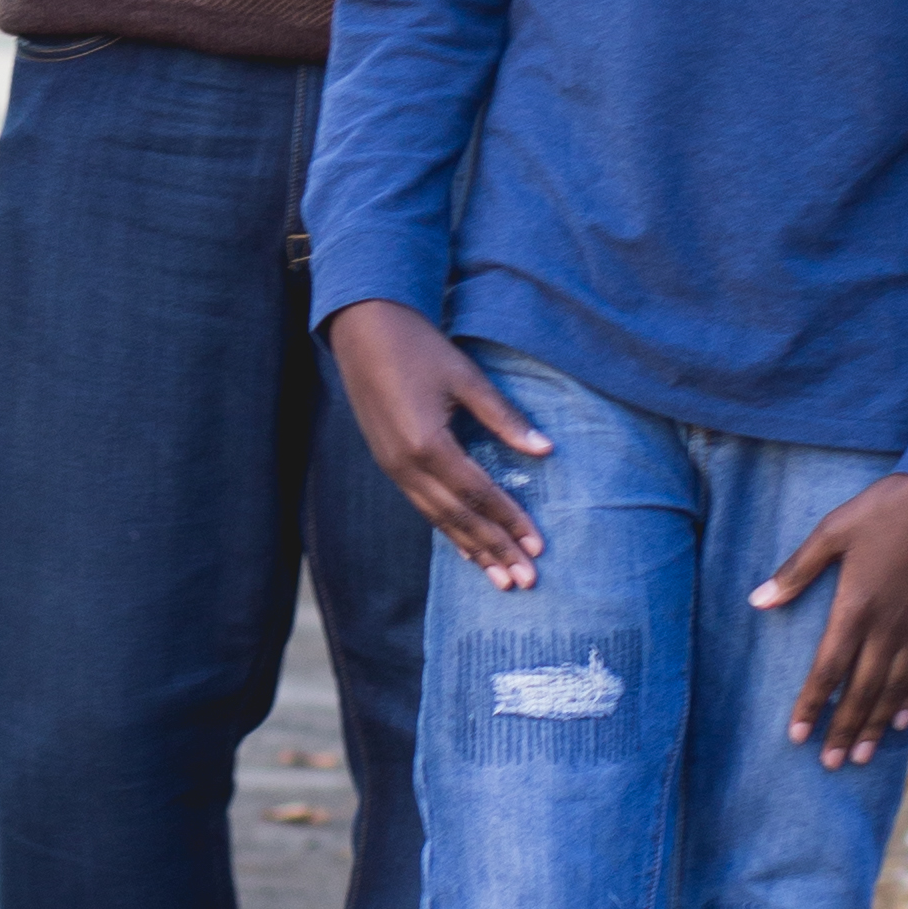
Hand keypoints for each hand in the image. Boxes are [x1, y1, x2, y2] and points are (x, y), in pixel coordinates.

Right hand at [325, 301, 549, 588]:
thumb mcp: (466, 377)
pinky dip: (448, 531)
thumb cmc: (418, 346)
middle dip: (494, 550)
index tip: (538, 546)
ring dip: (472, 550)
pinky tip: (465, 550)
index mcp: (428, 443)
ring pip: (438, 519)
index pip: (478, 493)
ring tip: (500, 579)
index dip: (510, 520)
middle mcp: (406, 464)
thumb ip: (504, 418)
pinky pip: (422, 507)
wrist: (362, 327)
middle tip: (526, 580)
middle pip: (458, 517)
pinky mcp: (388, 463)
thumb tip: (545, 450)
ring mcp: (393, 467)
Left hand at [752, 470, 907, 766]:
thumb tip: (757, 602)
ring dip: (874, 725)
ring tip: (860, 755)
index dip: (812, 705)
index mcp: (856, 605)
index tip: (797, 736)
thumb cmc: (884, 507)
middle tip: (830, 764)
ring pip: (893, 689)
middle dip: (842, 729)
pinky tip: (897, 722)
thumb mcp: (832, 530)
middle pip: (861, 690)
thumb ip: (797, 571)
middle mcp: (888, 625)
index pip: (828, 669)